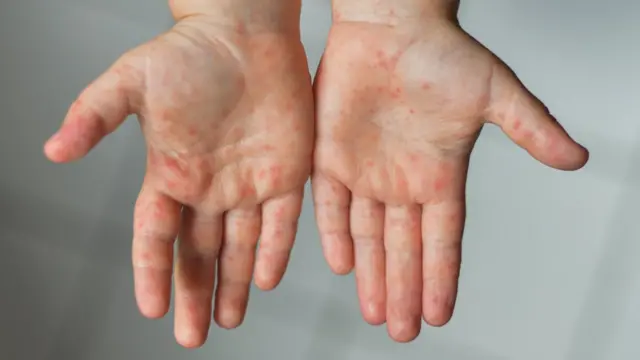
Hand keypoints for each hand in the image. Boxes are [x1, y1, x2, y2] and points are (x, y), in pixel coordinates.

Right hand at [44, 9, 312, 346]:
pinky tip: (265, 279)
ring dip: (234, 285)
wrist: (245, 33)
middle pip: (197, 253)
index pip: (155, 235)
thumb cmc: (188, 52)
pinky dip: (273, 251)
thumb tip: (52, 151)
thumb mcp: (132, 80)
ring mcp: (247, 183)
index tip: (152, 309)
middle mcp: (208, 188)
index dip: (151, 272)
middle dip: (194, 295)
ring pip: (239, 247)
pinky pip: (280, 222)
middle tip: (192, 337)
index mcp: (170, 173)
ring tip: (228, 320)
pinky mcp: (285, 173)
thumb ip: (94, 115)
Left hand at [312, 14, 587, 341]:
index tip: (439, 314)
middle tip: (402, 332)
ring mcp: (365, 171)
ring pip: (368, 236)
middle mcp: (401, 181)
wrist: (389, 24)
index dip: (441, 276)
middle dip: (403, 290)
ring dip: (372, 275)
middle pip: (403, 249)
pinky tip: (344, 266)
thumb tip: (576, 159)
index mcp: (439, 175)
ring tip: (378, 314)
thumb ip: (531, 128)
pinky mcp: (331, 156)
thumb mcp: (496, 94)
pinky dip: (335, 235)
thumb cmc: (443, 52)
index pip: (443, 239)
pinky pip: (331, 205)